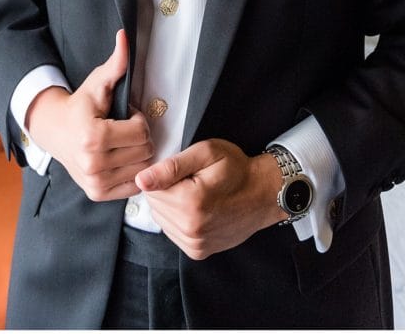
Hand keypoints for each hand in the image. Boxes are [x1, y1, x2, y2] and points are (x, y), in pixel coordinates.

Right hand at [25, 30, 152, 200]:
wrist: (54, 131)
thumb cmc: (80, 106)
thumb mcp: (97, 83)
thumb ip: (116, 64)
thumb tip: (124, 36)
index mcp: (93, 137)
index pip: (142, 132)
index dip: (138, 119)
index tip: (125, 114)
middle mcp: (93, 164)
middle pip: (145, 151)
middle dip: (139, 136)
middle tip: (123, 127)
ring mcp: (95, 183)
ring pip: (142, 168)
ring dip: (137, 153)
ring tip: (120, 141)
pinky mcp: (98, 194)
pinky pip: (135, 185)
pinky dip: (133, 170)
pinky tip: (120, 157)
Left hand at [135, 139, 285, 258]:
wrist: (263, 194)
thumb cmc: (235, 168)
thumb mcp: (205, 153)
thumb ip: (170, 167)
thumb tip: (140, 180)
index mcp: (190, 203)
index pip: (149, 188)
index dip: (164, 174)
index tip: (185, 170)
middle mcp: (191, 229)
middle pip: (154, 204)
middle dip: (167, 190)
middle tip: (193, 181)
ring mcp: (195, 244)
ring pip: (162, 219)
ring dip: (172, 206)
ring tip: (197, 194)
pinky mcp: (198, 252)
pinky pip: (173, 232)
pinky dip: (179, 219)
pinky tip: (198, 209)